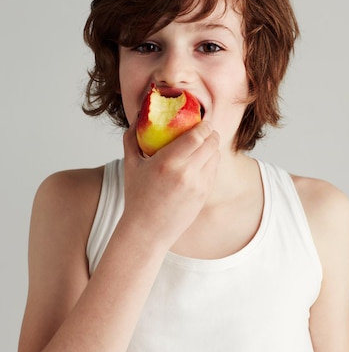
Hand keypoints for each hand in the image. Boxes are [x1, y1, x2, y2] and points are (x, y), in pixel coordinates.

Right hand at [121, 119, 219, 247]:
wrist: (147, 231)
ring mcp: (197, 186)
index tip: (201, 121)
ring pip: (216, 156)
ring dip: (212, 148)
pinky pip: (214, 171)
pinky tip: (201, 163)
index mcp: (167, 162)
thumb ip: (131, 140)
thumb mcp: (130, 166)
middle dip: (211, 134)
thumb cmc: (136, 198)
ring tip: (203, 146)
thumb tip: (135, 121)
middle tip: (205, 131)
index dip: (204, 126)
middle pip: (211, 143)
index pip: (197, 136)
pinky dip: (210, 163)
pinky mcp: (203, 195)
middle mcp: (185, 173)